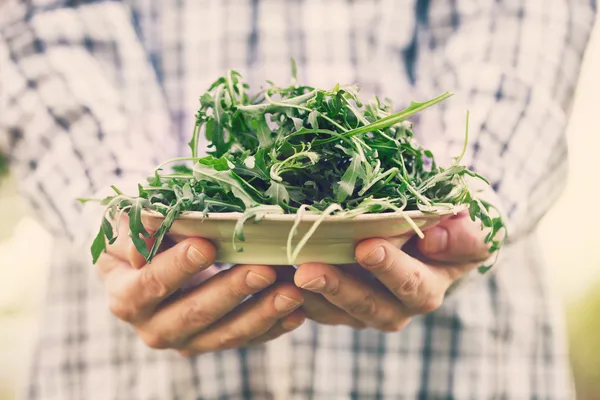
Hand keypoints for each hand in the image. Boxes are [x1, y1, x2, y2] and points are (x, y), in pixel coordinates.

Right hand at [96, 216, 304, 355]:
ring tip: (292, 293)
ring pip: (226, 334)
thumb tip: (149, 224)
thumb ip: (136, 228)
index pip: (151, 285)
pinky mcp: (214, 342)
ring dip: (261, 313)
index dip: (178, 267)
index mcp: (126, 297)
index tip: (207, 245)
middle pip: (194, 314)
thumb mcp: (129, 227)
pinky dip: (273, 327)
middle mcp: (153, 328)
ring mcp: (187, 340)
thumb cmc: (139, 238)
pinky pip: (247, 340)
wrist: (149, 265)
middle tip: (264, 270)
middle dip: (232, 292)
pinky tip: (296, 312)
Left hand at [294, 213, 491, 330]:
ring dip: (307, 292)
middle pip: (367, 306)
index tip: (366, 246)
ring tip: (283, 271)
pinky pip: (312, 306)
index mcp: (429, 287)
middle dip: (337, 287)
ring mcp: (362, 308)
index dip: (390, 268)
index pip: (411, 284)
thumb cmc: (448, 224)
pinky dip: (292, 292)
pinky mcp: (335, 305)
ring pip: (333, 310)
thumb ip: (463, 235)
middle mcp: (395, 306)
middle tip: (307, 269)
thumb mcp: (469, 226)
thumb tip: (434, 238)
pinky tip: (274, 271)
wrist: (425, 234)